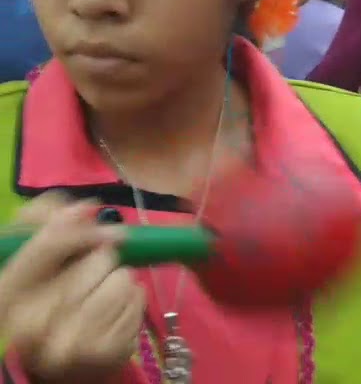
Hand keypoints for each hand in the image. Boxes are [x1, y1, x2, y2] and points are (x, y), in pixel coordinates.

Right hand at [0, 194, 144, 382]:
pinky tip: (115, 315)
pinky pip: (137, 299)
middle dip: (104, 259)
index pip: (48, 245)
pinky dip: (134, 301)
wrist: (65, 366)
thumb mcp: (36, 268)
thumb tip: (85, 205)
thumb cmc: (51, 306)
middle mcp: (32, 321)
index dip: (78, 226)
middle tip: (93, 274)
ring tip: (103, 297)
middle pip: (99, 258)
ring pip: (123, 277)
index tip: (93, 210)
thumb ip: (48, 228)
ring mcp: (70, 340)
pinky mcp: (105, 351)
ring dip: (121, 280)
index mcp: (8, 295)